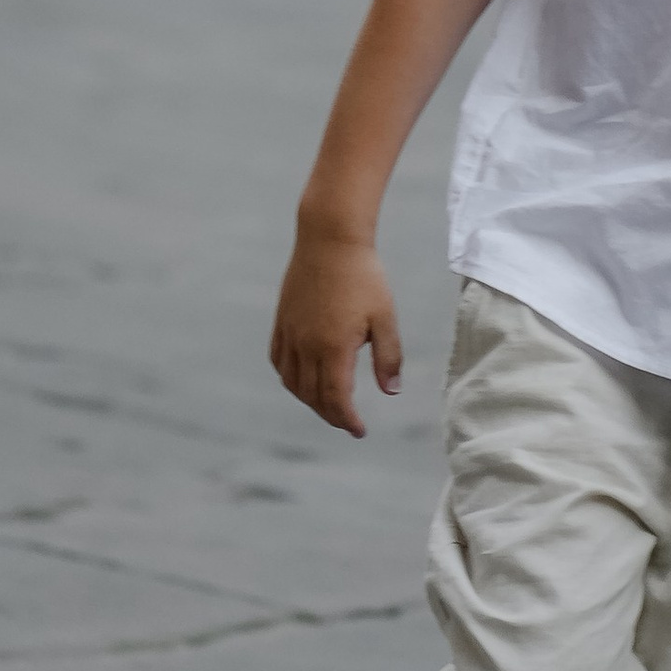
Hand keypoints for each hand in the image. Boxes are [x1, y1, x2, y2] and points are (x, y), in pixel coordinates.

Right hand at [270, 229, 402, 439]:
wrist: (330, 239)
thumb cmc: (364, 276)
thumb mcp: (384, 317)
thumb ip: (388, 357)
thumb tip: (390, 391)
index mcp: (333, 347)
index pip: (336, 399)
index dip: (347, 420)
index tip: (359, 431)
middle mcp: (306, 345)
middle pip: (312, 396)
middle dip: (331, 415)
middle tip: (348, 422)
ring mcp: (290, 333)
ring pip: (292, 382)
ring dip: (309, 400)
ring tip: (328, 405)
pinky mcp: (282, 321)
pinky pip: (279, 361)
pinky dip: (289, 378)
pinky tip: (302, 379)